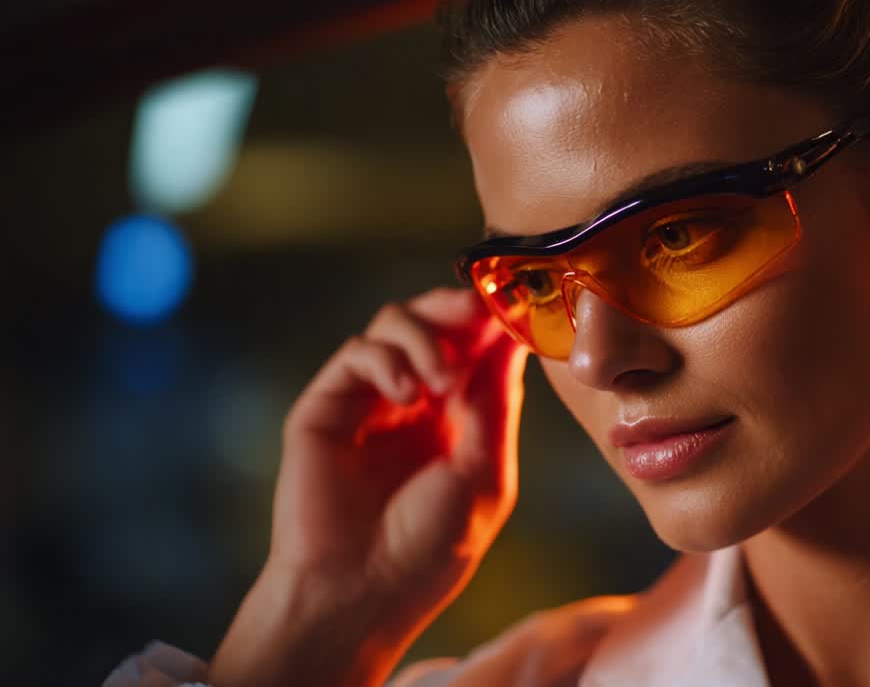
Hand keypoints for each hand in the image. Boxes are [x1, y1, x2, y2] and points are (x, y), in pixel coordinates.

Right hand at [210, 287, 528, 686]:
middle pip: (436, 320)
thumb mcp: (484, 473)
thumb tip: (512, 338)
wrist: (361, 591)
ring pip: (394, 323)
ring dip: (427, 337)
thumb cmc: (429, 547)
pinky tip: (408, 395)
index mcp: (460, 418)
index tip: (517, 301)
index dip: (496, 320)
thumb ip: (494, 403)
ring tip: (442, 381)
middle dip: (460, 306)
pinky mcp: (328, 405)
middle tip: (479, 306)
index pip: (478, 347)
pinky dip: (387, 360)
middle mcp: (416, 400)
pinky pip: (358, 352)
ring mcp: (370, 399)